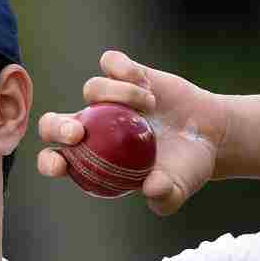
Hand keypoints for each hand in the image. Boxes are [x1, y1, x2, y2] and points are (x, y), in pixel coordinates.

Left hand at [38, 50, 228, 214]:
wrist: (210, 135)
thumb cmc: (186, 167)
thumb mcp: (179, 187)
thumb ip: (165, 196)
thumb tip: (151, 188)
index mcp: (93, 159)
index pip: (54, 160)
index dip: (49, 162)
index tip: (62, 164)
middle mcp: (93, 127)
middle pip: (53, 123)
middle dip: (56, 126)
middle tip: (79, 133)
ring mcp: (108, 99)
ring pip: (92, 88)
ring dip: (117, 94)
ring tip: (149, 105)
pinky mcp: (127, 74)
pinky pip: (111, 63)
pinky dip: (123, 69)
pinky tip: (144, 83)